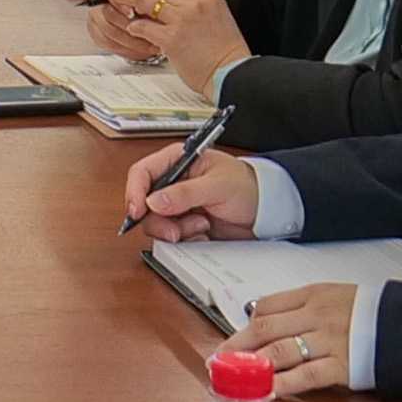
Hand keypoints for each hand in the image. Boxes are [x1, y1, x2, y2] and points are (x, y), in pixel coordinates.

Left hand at [115, 0, 250, 84]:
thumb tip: (176, 4)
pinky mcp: (171, 39)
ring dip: (131, 3)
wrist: (231, 73)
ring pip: (147, 1)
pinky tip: (134, 29)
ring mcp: (182, 20)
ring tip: (123, 5)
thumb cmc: (225, 52)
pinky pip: (144, 26)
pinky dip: (135, 27)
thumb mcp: (218, 17)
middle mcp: (195, 4)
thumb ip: (198, 7)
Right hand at [121, 148, 263, 236]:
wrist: (266, 209)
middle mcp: (172, 183)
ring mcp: (177, 206)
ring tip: (201, 226)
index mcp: (176, 161)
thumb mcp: (217, 186)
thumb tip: (153, 201)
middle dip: (159, 221)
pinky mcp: (184, 224)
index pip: (142, 173)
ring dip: (176, 231)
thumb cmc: (247, 186)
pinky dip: (186, 239)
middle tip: (175, 232)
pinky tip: (203, 233)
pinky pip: (171, 236)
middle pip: (144, 204)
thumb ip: (185, 193)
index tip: (138, 212)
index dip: (134, 192)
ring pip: (156, 223)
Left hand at [226, 281, 357, 395]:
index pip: (267, 306)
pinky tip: (266, 391)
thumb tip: (269, 321)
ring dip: (252, 365)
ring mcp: (328, 341)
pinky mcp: (342, 365)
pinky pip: (306, 375)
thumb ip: (303, 307)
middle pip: (265, 328)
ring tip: (233, 377)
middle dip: (237, 346)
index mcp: (313, 295)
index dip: (245, 325)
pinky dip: (283, 384)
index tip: (234, 340)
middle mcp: (316, 316)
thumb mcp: (335, 295)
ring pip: (280, 351)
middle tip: (218, 360)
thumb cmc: (372, 312)